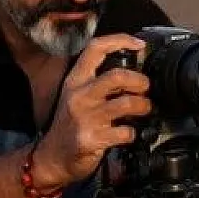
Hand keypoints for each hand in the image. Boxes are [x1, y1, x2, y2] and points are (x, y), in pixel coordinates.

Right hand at [33, 34, 151, 186]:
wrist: (52, 157)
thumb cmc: (70, 124)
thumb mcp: (77, 96)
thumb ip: (99, 81)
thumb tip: (133, 70)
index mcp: (76, 80)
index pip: (96, 48)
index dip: (120, 40)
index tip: (140, 44)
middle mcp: (79, 96)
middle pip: (117, 76)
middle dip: (140, 81)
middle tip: (146, 88)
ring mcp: (85, 118)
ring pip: (126, 103)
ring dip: (143, 106)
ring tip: (144, 109)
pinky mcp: (91, 139)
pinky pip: (125, 132)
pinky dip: (133, 132)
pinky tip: (128, 133)